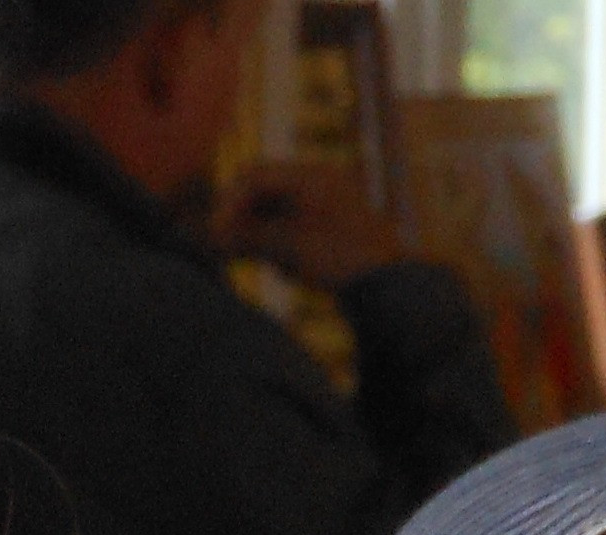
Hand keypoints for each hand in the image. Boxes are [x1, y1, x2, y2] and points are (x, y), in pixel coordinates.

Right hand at [214, 158, 404, 290]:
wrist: (393, 289)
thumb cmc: (341, 260)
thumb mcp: (288, 246)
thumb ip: (248, 236)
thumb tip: (213, 235)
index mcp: (311, 175)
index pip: (256, 176)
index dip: (229, 202)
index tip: (215, 231)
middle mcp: (320, 184)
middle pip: (265, 193)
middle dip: (243, 220)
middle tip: (224, 246)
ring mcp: (328, 208)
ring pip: (278, 214)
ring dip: (260, 235)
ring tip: (252, 260)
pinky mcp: (334, 233)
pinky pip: (295, 232)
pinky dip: (280, 246)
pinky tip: (283, 268)